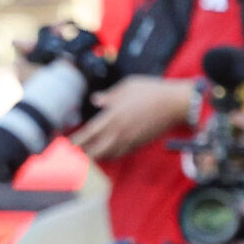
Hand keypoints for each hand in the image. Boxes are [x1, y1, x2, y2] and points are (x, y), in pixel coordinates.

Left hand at [74, 75, 193, 160]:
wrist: (177, 103)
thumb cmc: (151, 91)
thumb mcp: (126, 87)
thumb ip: (109, 96)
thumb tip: (96, 100)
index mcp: (112, 117)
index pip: (89, 133)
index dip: (77, 140)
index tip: (67, 144)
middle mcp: (120, 132)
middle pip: (97, 150)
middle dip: (85, 153)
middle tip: (75, 154)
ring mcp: (132, 139)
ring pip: (111, 154)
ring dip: (99, 156)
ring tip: (89, 155)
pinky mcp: (143, 143)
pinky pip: (124, 152)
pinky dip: (114, 154)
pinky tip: (110, 152)